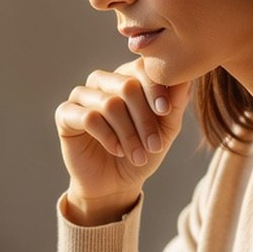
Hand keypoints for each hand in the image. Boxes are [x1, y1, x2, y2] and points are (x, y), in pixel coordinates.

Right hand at [54, 59, 190, 224]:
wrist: (116, 184)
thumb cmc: (143, 152)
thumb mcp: (165, 130)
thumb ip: (174, 104)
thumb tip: (186, 79)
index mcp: (127, 76)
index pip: (142, 67)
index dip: (155, 88)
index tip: (165, 112)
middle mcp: (103, 81)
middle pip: (126, 85)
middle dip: (144, 119)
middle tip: (155, 146)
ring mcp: (82, 95)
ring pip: (109, 103)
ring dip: (129, 134)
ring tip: (138, 155)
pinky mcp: (65, 114)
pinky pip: (88, 117)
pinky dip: (108, 137)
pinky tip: (117, 150)